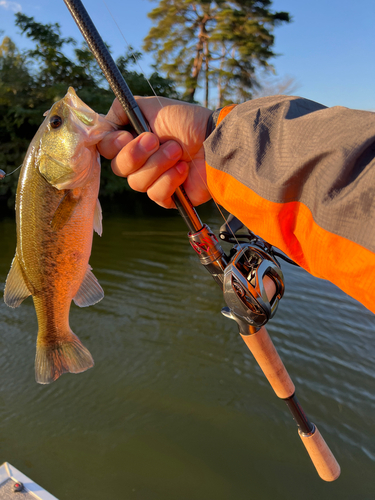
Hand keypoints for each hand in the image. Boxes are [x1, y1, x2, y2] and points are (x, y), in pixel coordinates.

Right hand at [98, 96, 212, 207]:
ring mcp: (154, 179)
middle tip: (156, 140)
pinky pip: (155, 194)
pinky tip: (184, 170)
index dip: (112, 145)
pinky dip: (170, 180)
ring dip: (158, 164)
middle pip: (118, 168)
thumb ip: (121, 110)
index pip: (106, 148)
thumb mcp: (151, 106)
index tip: (125, 136)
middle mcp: (141, 160)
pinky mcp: (168, 196)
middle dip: (136, 154)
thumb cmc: (187, 122)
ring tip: (178, 152)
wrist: (215, 141)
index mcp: (134, 139)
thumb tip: (101, 124)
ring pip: (136, 182)